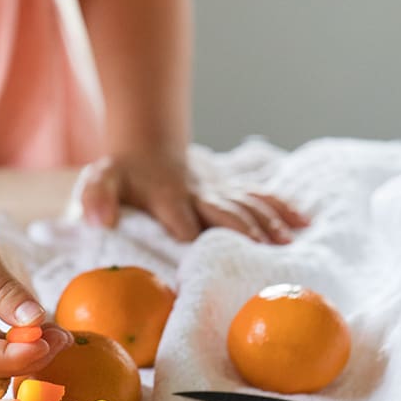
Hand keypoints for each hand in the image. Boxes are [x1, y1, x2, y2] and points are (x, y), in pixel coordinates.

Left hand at [77, 150, 308, 243]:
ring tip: (286, 245)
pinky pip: (261, 197)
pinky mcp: (231, 191)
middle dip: (242, 230)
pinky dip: (283, 209)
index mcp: (166, 195)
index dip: (187, 231)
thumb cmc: (123, 174)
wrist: (148, 148)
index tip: (199, 249)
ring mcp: (218, 190)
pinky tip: (304, 225)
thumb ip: (95, 198)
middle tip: (262, 252)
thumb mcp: (99, 180)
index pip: (178, 217)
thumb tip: (99, 220)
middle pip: (224, 211)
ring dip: (268, 223)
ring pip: (247, 205)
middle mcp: (198, 192)